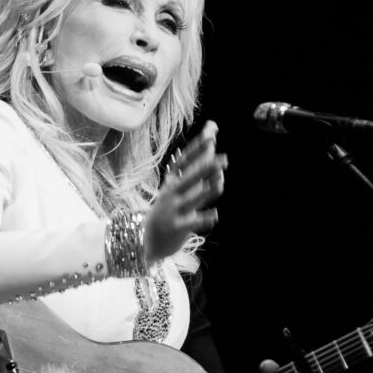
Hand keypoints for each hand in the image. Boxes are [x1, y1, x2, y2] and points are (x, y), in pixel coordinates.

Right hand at [144, 120, 226, 262]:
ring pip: (191, 198)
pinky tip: (215, 215)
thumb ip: (200, 166)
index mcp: (172, 181)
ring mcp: (173, 210)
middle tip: (224, 159)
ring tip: (220, 182)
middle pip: (188, 177)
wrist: (148, 239)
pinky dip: (203, 218)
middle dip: (205, 167)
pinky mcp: (177, 227)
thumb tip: (213, 133)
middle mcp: (171, 193)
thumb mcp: (181, 188)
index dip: (196, 149)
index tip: (210, 136)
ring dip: (206, 190)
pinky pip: (191, 222)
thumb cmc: (170, 208)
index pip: (184, 161)